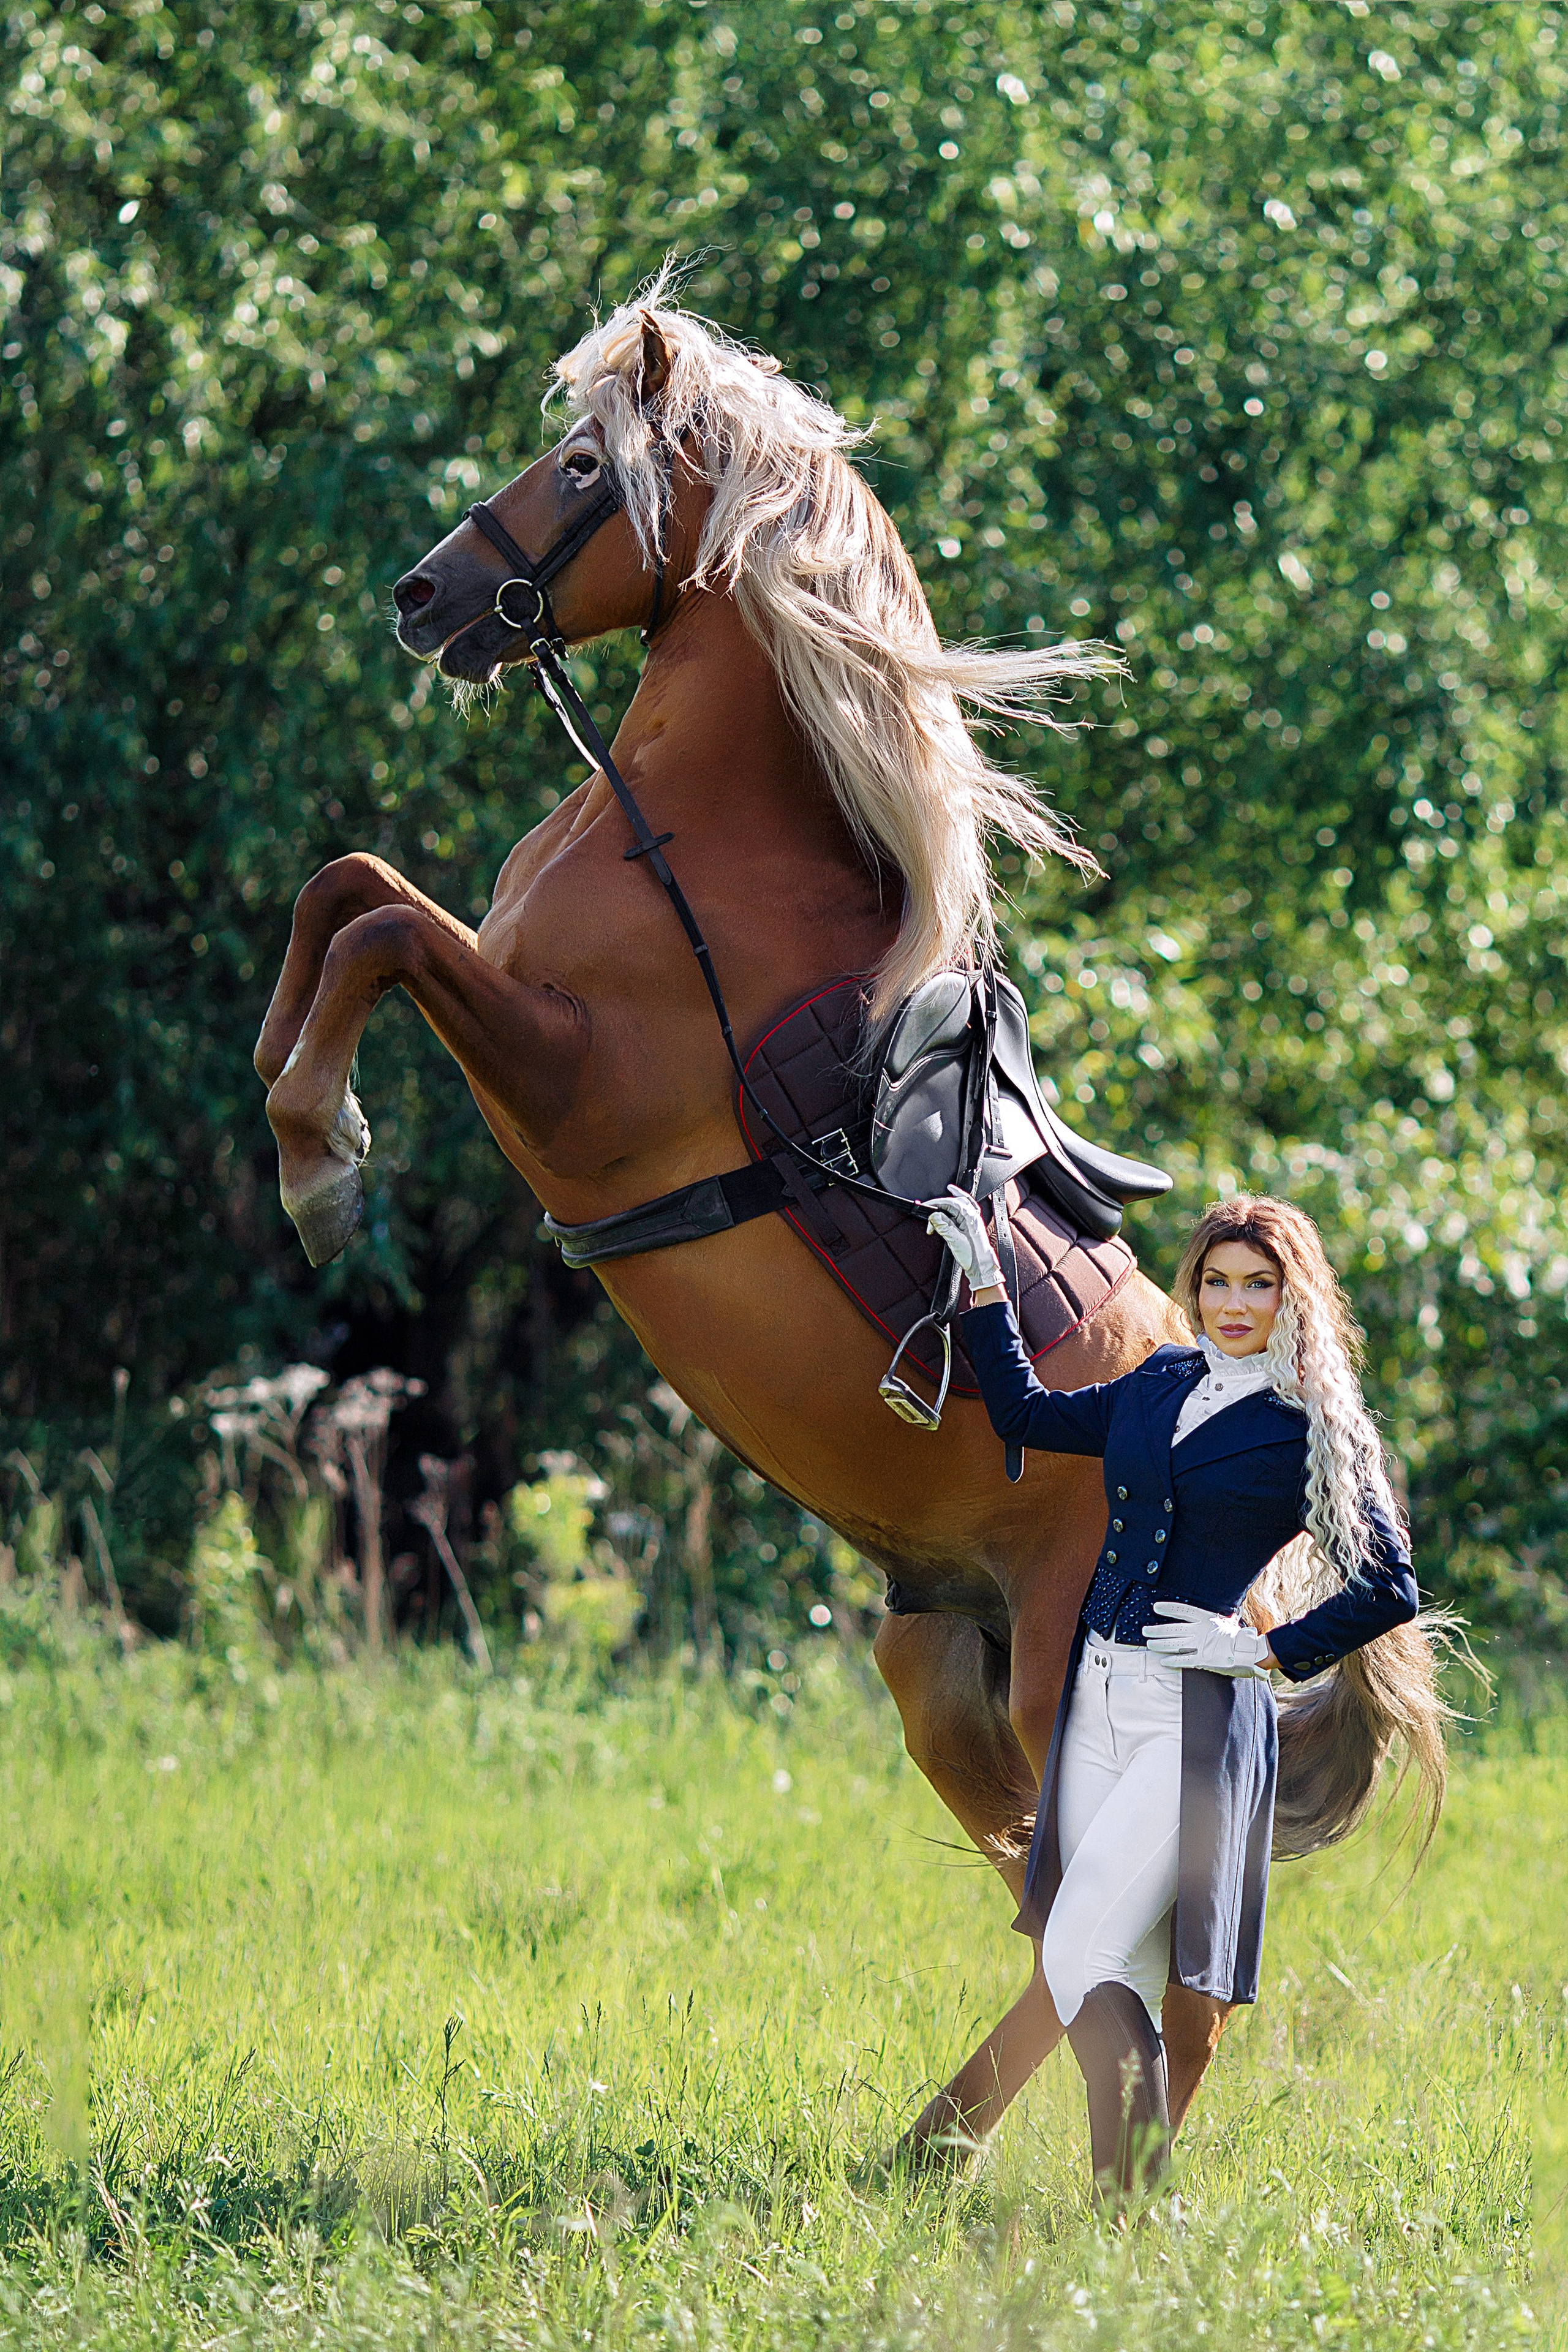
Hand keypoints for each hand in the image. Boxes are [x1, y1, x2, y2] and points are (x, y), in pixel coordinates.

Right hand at [924, 1186, 1002, 1291]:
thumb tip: (933, 1215)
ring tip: (934, 1212)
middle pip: (954, 1201)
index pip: (951, 1202)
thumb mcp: (954, 1240)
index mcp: (970, 1217)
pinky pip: (962, 1212)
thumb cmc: (973, 1256)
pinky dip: (954, 1208)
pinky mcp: (970, 1226)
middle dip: (940, 1205)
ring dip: (945, 1206)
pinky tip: (949, 1209)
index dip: (936, 1203)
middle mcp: (973, 1216)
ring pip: (958, 1205)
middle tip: (928, 1214)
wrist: (981, 1267)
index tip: (926, 1206)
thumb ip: (943, 1226)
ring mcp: (972, 1220)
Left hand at [1145, 1600, 1274, 1678]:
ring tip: (1150, 1644)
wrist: (1248, 1652)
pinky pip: (1183, 1659)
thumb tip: (1221, 1611)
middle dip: (1157, 1630)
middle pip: (1172, 1629)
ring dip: (1160, 1644)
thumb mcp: (1227, 1621)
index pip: (1182, 1611)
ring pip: (1174, 1644)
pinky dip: (1172, 1660)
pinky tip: (1163, 1660)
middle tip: (1145, 1630)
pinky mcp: (1202, 1660)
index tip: (1156, 1607)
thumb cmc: (1239, 1636)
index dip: (1168, 1608)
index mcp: (1206, 1619)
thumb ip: (1217, 1618)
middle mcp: (1200, 1631)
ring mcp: (1200, 1645)